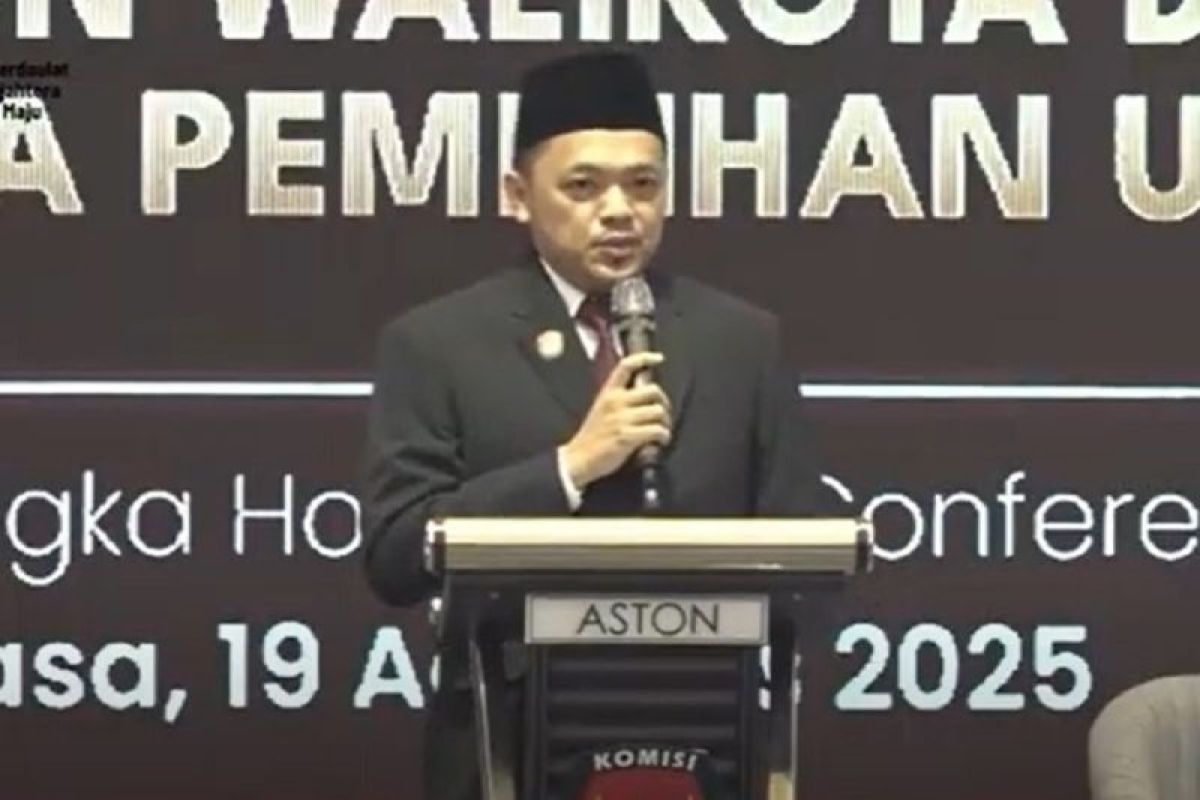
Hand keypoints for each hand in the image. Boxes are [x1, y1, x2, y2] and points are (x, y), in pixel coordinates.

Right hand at [561, 352, 670, 488]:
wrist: (578, 459)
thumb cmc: (592, 437)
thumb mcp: (601, 410)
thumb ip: (618, 401)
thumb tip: (643, 399)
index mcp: (608, 393)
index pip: (626, 366)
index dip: (644, 358)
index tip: (658, 358)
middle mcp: (616, 402)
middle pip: (653, 391)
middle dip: (663, 403)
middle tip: (663, 414)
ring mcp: (621, 419)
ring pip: (657, 411)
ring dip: (665, 422)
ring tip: (662, 430)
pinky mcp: (627, 436)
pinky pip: (656, 430)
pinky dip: (664, 436)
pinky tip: (661, 441)